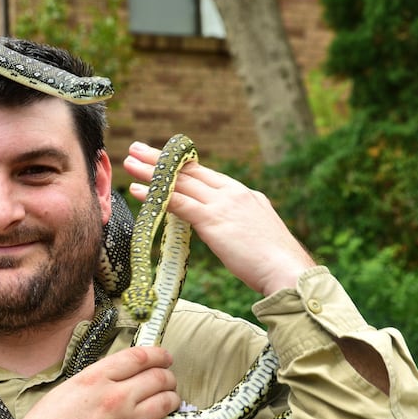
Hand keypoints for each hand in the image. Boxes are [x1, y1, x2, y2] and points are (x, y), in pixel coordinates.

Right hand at [14, 346, 213, 418]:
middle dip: (168, 379)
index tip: (165, 358)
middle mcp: (115, 398)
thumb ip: (95, 379)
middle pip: (158, 378)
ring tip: (172, 403)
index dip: (159, 355)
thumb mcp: (66, 390)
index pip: (140, 357)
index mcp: (96, 379)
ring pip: (167, 404)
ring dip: (175, 401)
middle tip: (167, 383)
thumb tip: (120, 372)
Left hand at [124, 140, 315, 294]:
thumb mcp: (256, 233)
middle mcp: (233, 193)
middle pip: (189, 171)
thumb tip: (223, 228)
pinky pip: (178, 202)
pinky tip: (137, 190)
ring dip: (151, 172)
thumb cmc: (275, 262)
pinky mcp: (213, 221)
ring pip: (179, 183)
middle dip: (161, 159)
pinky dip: (156, 195)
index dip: (181, 165)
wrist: (288, 271)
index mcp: (244, 194)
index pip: (206, 175)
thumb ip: (237, 224)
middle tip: (138, 147)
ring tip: (129, 162)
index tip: (164, 157)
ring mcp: (223, 204)